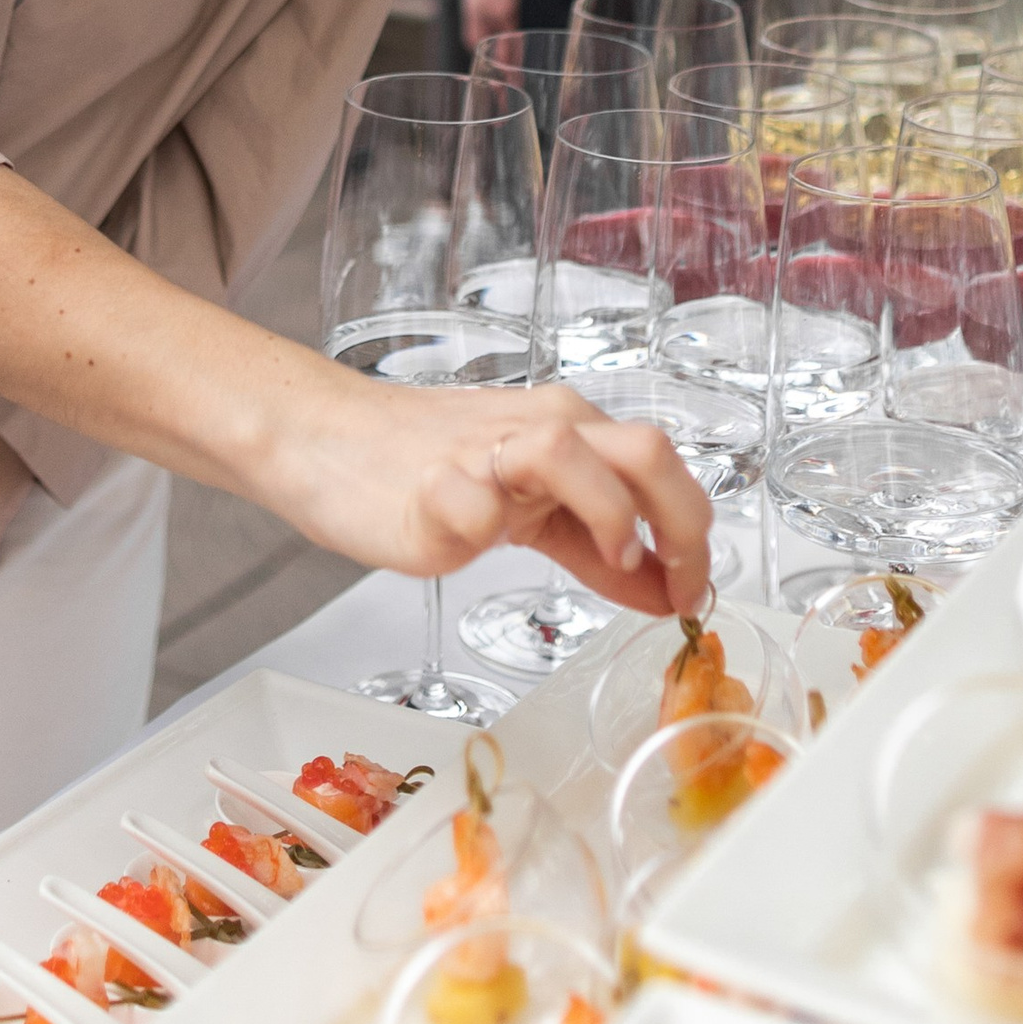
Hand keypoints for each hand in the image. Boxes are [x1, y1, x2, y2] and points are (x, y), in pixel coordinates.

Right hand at [272, 371, 713, 623]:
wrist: (327, 439)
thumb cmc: (427, 465)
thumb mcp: (528, 505)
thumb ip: (594, 545)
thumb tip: (662, 590)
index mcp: (568, 429)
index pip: (663, 468)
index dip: (695, 536)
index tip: (694, 594)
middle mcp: (537, 429)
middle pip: (645, 449)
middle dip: (684, 524)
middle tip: (679, 584)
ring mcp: (483, 455)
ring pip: (570, 450)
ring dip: (608, 514)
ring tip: (610, 558)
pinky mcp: (430, 486)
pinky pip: (472, 504)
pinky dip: (487, 529)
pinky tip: (478, 546)